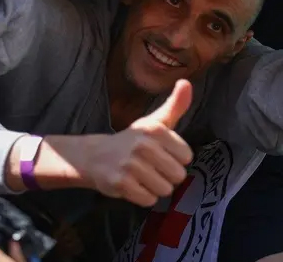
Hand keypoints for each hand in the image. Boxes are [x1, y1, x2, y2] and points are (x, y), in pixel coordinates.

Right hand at [80, 79, 193, 206]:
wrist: (96, 155)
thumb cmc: (133, 139)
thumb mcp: (155, 121)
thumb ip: (175, 105)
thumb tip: (186, 82)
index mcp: (155, 130)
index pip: (186, 157)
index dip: (176, 159)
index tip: (162, 154)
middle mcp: (144, 146)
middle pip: (178, 176)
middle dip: (167, 176)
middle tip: (151, 168)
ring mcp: (131, 165)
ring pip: (164, 190)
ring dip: (155, 187)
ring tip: (142, 176)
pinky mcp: (121, 183)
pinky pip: (148, 200)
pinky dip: (143, 197)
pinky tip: (133, 185)